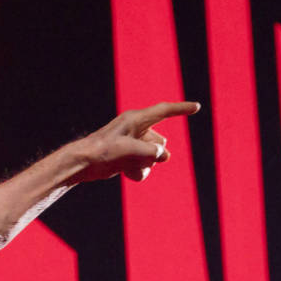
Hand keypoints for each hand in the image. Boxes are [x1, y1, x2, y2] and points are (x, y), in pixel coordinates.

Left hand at [70, 100, 200, 183]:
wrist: (83, 164)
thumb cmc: (103, 152)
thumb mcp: (131, 150)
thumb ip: (152, 151)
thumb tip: (163, 155)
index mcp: (136, 120)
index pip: (164, 111)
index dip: (181, 109)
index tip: (197, 107)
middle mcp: (136, 129)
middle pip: (160, 142)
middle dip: (154, 154)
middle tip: (136, 157)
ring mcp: (133, 143)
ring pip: (153, 156)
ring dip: (144, 165)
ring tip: (127, 165)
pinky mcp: (129, 156)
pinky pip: (145, 165)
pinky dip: (138, 171)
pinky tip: (125, 173)